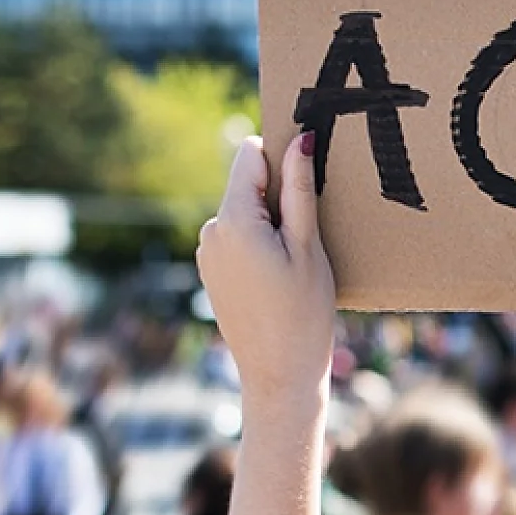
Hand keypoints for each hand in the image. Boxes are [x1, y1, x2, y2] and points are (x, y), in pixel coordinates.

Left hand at [196, 134, 335, 413]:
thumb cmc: (304, 314)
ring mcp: (207, 253)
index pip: (250, 155)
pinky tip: (278, 281)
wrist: (279, 376)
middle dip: (278, 200)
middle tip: (306, 241)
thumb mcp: (308, 248)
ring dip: (270, 226)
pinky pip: (237, 240)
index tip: (306, 186)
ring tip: (294, 267)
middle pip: (247, 187)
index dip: (281, 161)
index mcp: (233, 220)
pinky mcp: (211, 272)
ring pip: (244, 215)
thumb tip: (299, 138)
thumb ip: (300, 190)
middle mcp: (211, 231)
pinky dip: (259, 248)